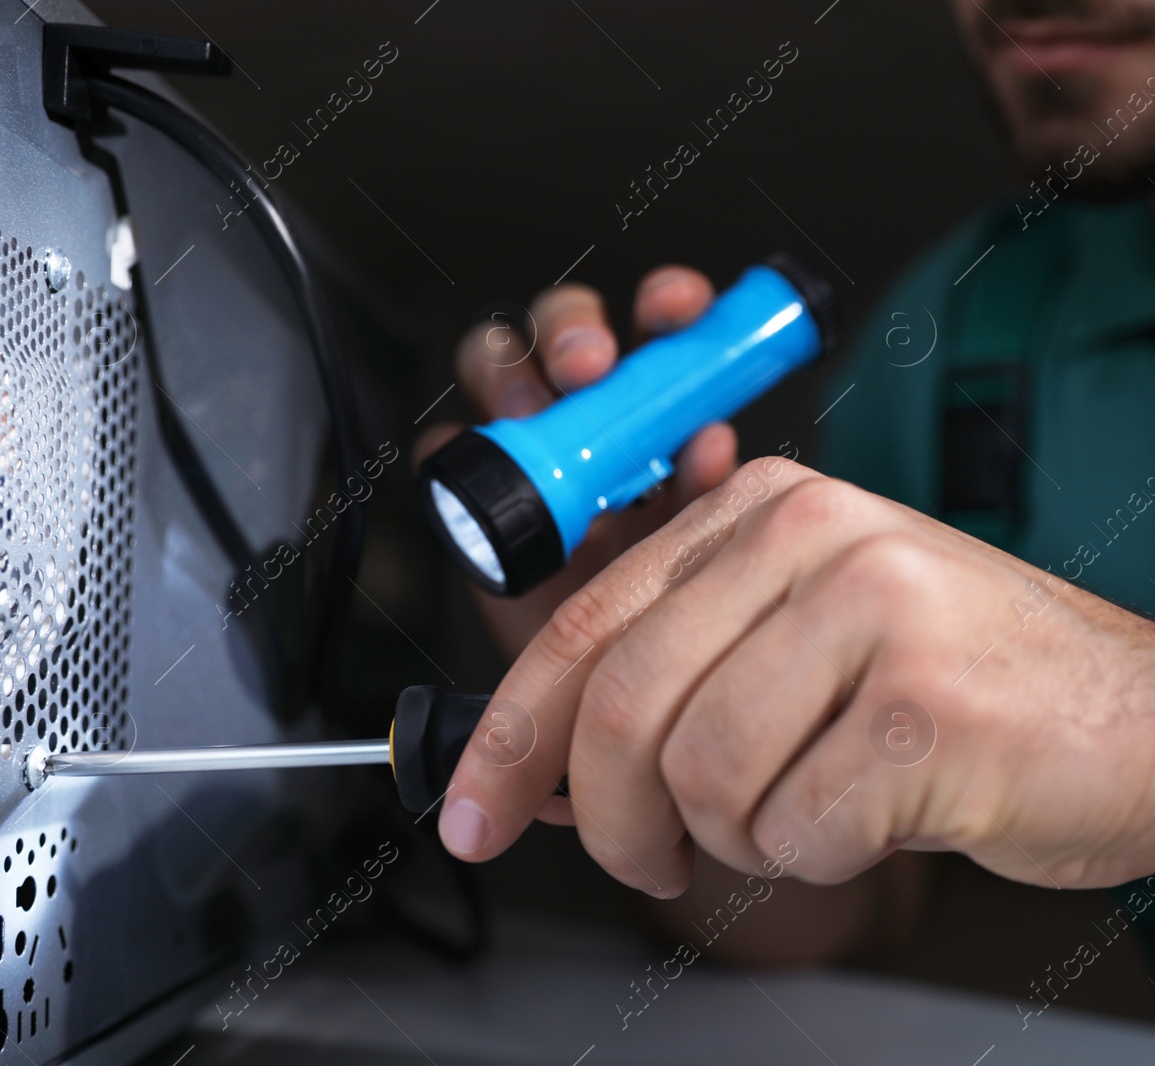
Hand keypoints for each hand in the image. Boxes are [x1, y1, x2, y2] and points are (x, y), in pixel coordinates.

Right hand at [416, 266, 737, 658]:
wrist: (602, 676)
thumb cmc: (659, 595)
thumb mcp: (695, 542)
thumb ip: (706, 490)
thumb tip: (712, 438)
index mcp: (656, 402)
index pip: (660, 322)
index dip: (666, 302)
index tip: (676, 309)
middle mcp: (586, 406)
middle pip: (564, 323)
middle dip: (572, 328)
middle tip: (588, 366)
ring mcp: (524, 438)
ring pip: (498, 359)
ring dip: (511, 374)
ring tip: (530, 414)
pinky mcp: (470, 484)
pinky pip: (442, 446)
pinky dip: (452, 451)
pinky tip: (476, 475)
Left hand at [437, 458, 1154, 895]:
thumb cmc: (973, 690)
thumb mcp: (813, 640)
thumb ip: (683, 675)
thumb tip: (539, 768)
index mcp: (770, 505)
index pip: (587, 624)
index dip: (509, 737)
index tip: (472, 815)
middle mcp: (816, 534)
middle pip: (623, 708)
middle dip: (612, 820)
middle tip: (650, 858)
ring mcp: (876, 612)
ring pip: (702, 779)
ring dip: (734, 840)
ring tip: (808, 814)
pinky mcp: (923, 709)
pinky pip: (794, 831)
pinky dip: (820, 857)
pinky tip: (884, 816)